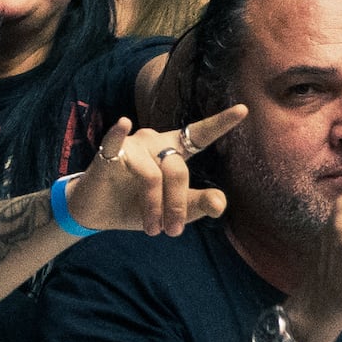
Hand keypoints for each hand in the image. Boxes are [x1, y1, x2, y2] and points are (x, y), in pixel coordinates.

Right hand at [57, 109, 241, 238]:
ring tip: (152, 229)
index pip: (199, 136)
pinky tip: (122, 123)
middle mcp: (154, 142)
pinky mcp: (107, 155)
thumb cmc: (137, 205)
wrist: (97, 214)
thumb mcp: (172, 209)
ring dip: (153, 206)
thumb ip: (198, 205)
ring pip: (152, 176)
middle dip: (178, 203)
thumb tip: (220, 204)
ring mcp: (131, 146)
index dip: (220, 124)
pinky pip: (115, 142)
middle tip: (173, 231)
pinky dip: (118, 133)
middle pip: (177, 169)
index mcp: (172, 150)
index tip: (243, 110)